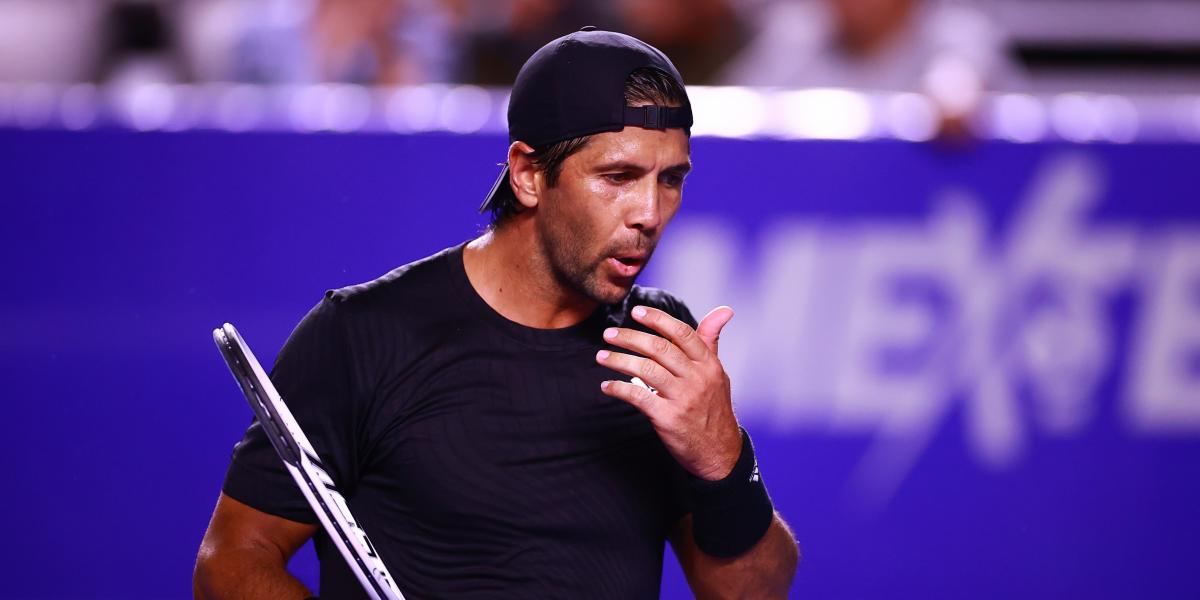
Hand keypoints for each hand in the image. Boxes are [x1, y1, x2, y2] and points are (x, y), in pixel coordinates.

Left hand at [597, 305, 741, 480]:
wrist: (720, 453)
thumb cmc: (714, 408)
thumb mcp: (718, 373)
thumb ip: (712, 341)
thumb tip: (724, 310)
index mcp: (708, 364)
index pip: (682, 334)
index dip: (658, 319)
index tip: (636, 311)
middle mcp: (697, 378)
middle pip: (660, 349)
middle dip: (630, 337)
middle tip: (608, 333)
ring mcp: (683, 398)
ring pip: (646, 370)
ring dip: (619, 361)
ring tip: (601, 356)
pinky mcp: (669, 418)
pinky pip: (639, 397)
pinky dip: (619, 389)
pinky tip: (607, 386)